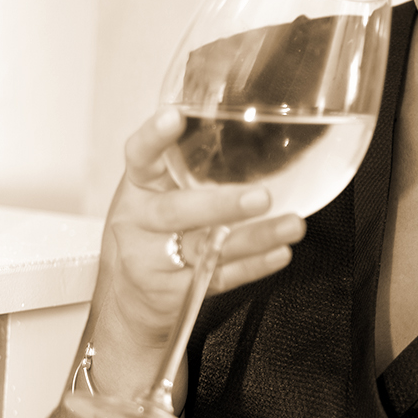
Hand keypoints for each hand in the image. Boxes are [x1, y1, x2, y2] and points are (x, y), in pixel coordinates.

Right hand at [103, 107, 305, 343]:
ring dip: (253, 238)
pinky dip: (253, 266)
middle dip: (221, 204)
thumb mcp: (152, 192)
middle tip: (261, 196)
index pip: (138, 155)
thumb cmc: (148, 234)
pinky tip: (279, 252)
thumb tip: (242, 125)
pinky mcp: (175, 292)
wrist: (126, 300)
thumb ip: (183, 164)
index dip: (154, 136)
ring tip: (291, 225)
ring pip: (205, 248)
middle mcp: (139, 223)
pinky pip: (218, 277)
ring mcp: (153, 261)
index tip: (175, 117)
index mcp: (137, 187)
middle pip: (176, 211)